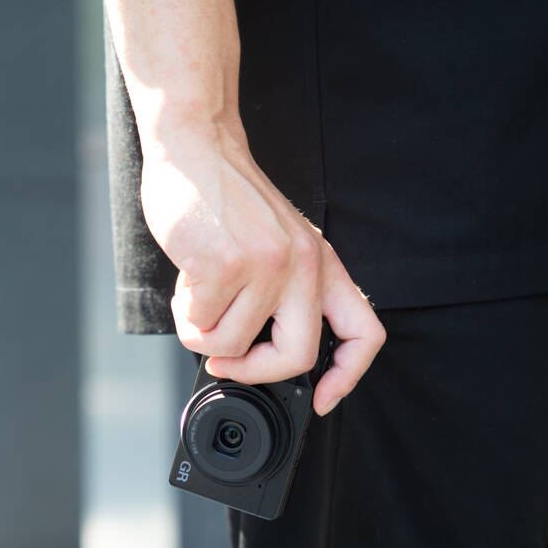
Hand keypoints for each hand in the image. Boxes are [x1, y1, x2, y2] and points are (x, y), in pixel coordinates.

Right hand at [140, 127, 384, 414]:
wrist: (197, 146)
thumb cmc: (228, 201)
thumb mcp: (278, 244)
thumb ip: (284, 294)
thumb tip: (257, 356)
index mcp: (322, 264)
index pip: (363, 333)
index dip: (347, 377)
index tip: (323, 400)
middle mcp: (304, 266)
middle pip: (297, 356)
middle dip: (254, 370)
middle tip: (226, 360)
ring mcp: (267, 265)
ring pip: (234, 345)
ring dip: (203, 334)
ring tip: (197, 297)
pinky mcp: (226, 265)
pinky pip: (201, 324)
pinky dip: (185, 313)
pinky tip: (186, 281)